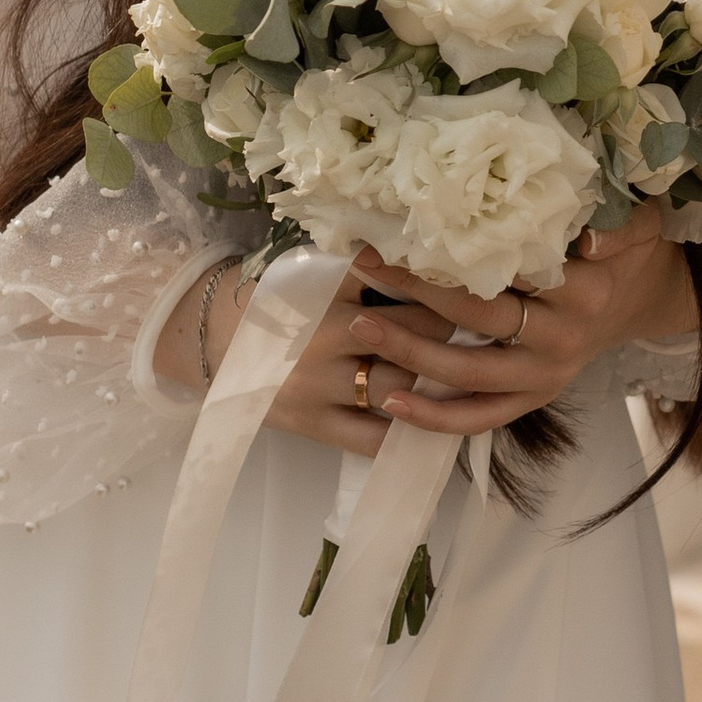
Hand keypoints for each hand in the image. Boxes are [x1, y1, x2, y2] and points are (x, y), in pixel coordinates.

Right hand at [156, 253, 461, 459]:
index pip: (407, 285)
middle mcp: (328, 335)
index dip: (449, 291)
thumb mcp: (318, 271)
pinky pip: (374, 438)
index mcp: (331, 288)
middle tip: (487, 336)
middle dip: (451, 336)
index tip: (482, 292)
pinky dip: (408, 434)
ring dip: (435, 384)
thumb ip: (369, 269)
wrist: (214, 339)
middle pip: (413, 337)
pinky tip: (437, 427)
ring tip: (466, 378)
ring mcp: (320, 384)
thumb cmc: (279, 300)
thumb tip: (438, 263)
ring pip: (398, 387)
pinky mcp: (313, 423)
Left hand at [371, 217, 698, 436]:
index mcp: (583, 292)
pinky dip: (435, 418)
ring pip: (468, 373)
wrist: (636, 298)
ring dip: (411, 352)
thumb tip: (589, 238)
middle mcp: (563, 339)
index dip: (456, 254)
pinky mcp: (533, 399)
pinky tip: (391, 403)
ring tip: (363, 326)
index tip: (408, 232)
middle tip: (369, 266)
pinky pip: (480, 418)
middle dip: (418, 292)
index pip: (511, 272)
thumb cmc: (623, 250)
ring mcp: (545, 376)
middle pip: (479, 317)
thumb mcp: (635, 226)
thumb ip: (618, 224)